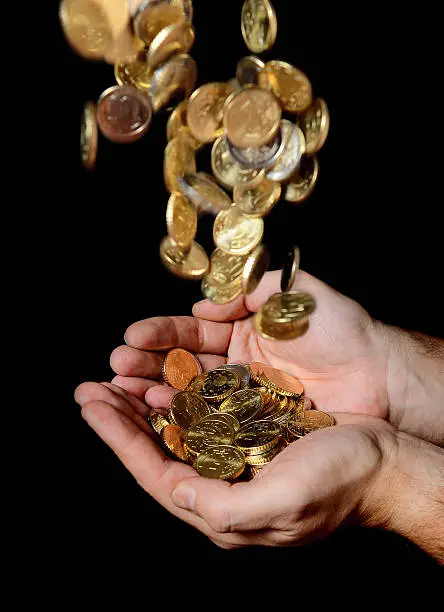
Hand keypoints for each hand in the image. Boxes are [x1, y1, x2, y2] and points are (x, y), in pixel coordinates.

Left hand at [74, 380, 396, 548]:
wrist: (379, 463)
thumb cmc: (339, 482)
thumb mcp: (284, 501)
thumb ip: (226, 507)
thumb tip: (178, 493)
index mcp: (221, 509)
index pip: (154, 473)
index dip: (119, 439)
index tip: (92, 406)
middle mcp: (220, 484)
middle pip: (156, 451)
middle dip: (121, 419)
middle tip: (91, 388)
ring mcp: (233, 458)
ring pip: (174, 430)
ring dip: (144, 403)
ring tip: (118, 377)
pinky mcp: (249, 435)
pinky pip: (202, 415)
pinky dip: (179, 396)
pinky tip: (164, 380)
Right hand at [108, 270, 388, 417]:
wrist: (380, 374)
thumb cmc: (341, 329)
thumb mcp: (292, 295)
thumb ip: (249, 291)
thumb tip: (203, 305)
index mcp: (243, 329)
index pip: (192, 330)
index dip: (162, 334)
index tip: (132, 337)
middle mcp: (237, 362)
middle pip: (183, 364)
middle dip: (147, 365)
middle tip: (116, 368)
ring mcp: (243, 395)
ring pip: (191, 394)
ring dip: (156, 394)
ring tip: (124, 394)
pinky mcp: (254, 423)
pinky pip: (213, 421)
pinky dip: (185, 420)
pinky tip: (159, 419)